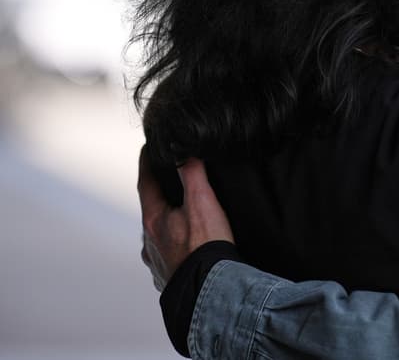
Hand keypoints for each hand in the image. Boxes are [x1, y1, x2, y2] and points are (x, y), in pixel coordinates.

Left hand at [138, 148, 233, 290]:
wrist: (209, 292)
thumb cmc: (205, 247)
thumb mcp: (202, 201)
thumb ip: (192, 173)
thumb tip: (184, 152)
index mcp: (153, 220)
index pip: (146, 183)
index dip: (147, 164)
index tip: (148, 149)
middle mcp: (149, 242)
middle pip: (151, 211)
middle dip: (160, 198)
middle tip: (170, 186)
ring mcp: (157, 262)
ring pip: (157, 237)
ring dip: (167, 226)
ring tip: (181, 222)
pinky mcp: (168, 279)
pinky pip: (168, 258)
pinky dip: (175, 250)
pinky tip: (185, 252)